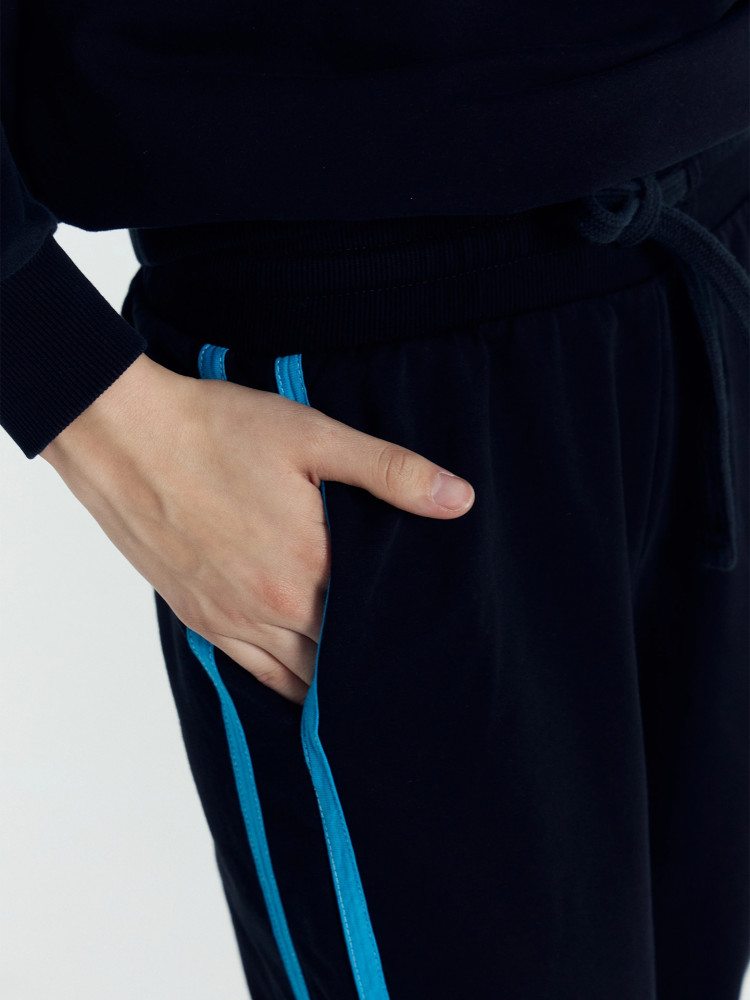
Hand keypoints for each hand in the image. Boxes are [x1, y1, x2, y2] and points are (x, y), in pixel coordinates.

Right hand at [41, 354, 474, 703]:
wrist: (125, 435)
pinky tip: (308, 685)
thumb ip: (390, 471)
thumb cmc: (217, 430)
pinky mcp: (199, 618)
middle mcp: (272, 605)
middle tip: (411, 665)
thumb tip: (460, 499)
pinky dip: (288, 684)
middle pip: (341, 657)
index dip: (407, 629)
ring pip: (300, 676)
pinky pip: (255, 673)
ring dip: (335, 681)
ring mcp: (231, 618)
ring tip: (371, 686)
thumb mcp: (314, 436)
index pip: (377, 620)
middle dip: (377, 661)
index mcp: (308, 565)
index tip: (434, 638)